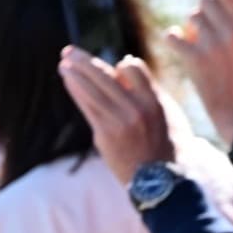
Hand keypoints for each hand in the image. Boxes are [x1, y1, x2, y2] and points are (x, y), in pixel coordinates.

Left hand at [58, 50, 176, 187]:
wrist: (161, 181)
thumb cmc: (168, 145)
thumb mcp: (169, 114)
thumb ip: (149, 88)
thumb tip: (125, 64)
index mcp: (154, 100)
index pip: (133, 69)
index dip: (123, 66)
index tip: (116, 67)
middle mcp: (136, 108)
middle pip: (106, 76)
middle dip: (85, 61)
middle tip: (69, 51)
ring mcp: (119, 121)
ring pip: (93, 89)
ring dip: (75, 74)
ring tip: (63, 62)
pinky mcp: (105, 135)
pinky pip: (87, 106)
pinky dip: (77, 91)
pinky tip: (68, 81)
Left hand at [164, 0, 232, 142]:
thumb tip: (213, 2)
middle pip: (204, 4)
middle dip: (201, 16)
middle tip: (206, 37)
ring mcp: (213, 45)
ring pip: (190, 20)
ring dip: (190, 31)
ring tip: (200, 50)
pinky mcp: (195, 60)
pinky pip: (174, 36)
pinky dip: (172, 39)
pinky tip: (176, 45)